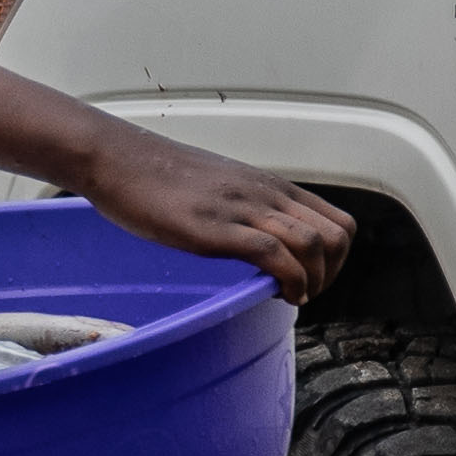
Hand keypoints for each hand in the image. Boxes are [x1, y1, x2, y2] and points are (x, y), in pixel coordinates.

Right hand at [82, 132, 349, 303]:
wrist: (118, 158)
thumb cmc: (161, 176)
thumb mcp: (222, 188)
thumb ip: (248, 210)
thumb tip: (261, 241)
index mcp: (272, 187)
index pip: (338, 221)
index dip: (338, 258)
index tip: (313, 278)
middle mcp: (267, 194)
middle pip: (337, 236)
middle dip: (332, 273)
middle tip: (305, 292)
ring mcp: (243, 209)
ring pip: (313, 244)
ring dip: (314, 281)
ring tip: (293, 296)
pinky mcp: (216, 227)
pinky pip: (274, 254)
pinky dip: (290, 281)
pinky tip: (279, 295)